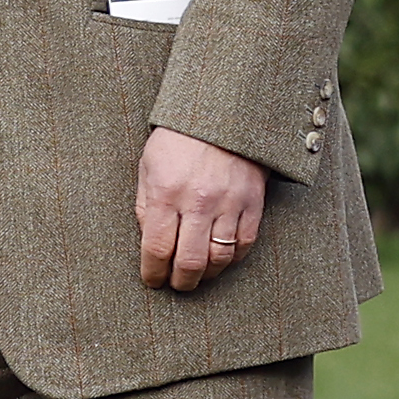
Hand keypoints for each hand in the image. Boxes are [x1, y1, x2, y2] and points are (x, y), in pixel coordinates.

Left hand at [136, 124, 269, 292]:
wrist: (223, 113)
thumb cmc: (178, 139)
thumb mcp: (148, 167)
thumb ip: (145, 205)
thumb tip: (148, 242)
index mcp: (165, 193)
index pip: (157, 248)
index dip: (153, 272)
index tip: (152, 280)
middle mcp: (198, 202)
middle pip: (189, 262)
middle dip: (180, 282)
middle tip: (175, 285)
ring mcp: (229, 203)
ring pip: (220, 258)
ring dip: (206, 274)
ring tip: (197, 275)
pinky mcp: (253, 202)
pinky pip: (245, 243)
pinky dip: (232, 258)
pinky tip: (220, 259)